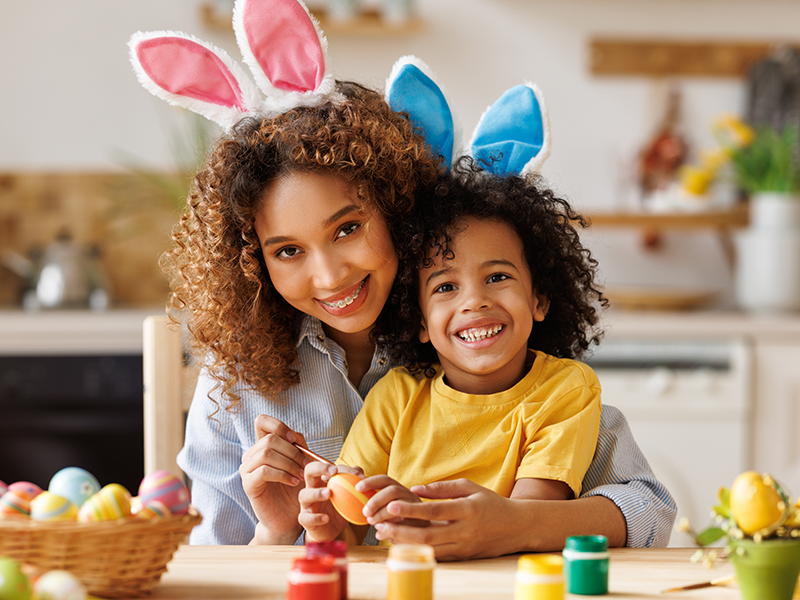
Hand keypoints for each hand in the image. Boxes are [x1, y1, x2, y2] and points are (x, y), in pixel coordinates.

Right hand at [239, 415, 310, 543]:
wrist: (289, 517)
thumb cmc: (295, 489)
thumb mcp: (300, 463)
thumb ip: (298, 446)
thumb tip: (294, 435)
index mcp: (263, 445)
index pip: (261, 421)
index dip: (278, 425)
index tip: (294, 440)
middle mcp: (251, 455)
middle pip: (269, 439)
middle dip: (292, 451)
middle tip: (306, 466)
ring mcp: (247, 469)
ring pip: (266, 453)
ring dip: (288, 463)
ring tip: (301, 476)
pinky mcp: (248, 485)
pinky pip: (263, 471)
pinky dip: (282, 474)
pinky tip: (293, 482)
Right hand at [298, 462, 351, 542]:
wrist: (330, 530)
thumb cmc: (337, 509)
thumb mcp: (347, 495)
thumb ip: (351, 481)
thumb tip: (359, 471)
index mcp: (322, 480)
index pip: (327, 466)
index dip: (341, 467)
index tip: (357, 475)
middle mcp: (312, 489)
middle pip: (309, 471)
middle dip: (320, 468)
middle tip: (334, 471)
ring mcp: (307, 504)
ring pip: (304, 495)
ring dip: (316, 493)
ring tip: (329, 493)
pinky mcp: (306, 520)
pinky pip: (305, 517)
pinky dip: (315, 517)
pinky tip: (326, 518)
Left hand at [358, 475, 426, 529]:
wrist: (427, 534)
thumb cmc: (399, 522)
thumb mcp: (386, 511)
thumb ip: (375, 506)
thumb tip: (364, 508)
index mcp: (399, 490)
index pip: (385, 480)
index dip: (371, 482)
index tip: (357, 488)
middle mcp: (410, 496)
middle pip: (393, 490)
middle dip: (376, 500)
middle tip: (366, 512)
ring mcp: (418, 509)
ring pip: (400, 506)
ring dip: (383, 514)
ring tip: (374, 524)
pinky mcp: (423, 523)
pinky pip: (407, 524)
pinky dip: (393, 530)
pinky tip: (383, 535)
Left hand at [371, 479, 518, 560]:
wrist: (516, 527)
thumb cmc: (490, 503)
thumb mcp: (470, 488)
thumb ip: (442, 489)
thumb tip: (415, 489)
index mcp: (468, 510)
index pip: (435, 512)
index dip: (412, 510)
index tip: (392, 505)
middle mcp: (465, 531)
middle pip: (428, 536)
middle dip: (401, 531)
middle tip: (380, 524)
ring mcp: (464, 547)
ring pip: (429, 550)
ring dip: (405, 544)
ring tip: (385, 535)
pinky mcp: (462, 557)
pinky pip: (436, 556)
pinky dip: (417, 551)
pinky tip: (401, 545)